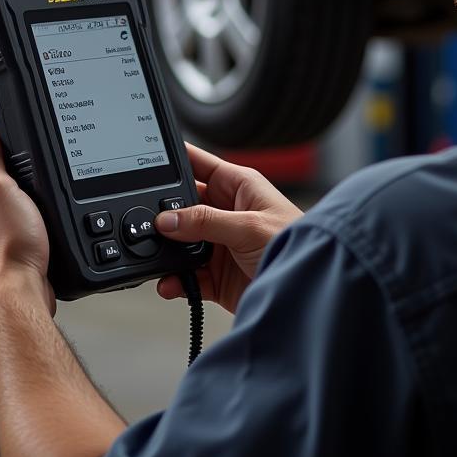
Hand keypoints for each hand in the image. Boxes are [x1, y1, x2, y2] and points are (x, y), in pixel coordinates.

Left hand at [0, 125, 55, 316]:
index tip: (21, 172)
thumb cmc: (7, 247)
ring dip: (19, 219)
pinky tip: (31, 244)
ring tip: (32, 225)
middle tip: (30, 201)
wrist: (17, 297)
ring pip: (2, 219)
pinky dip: (21, 240)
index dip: (6, 163)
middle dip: (15, 193)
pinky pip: (8, 241)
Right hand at [155, 143, 302, 313]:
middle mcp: (228, 212)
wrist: (310, 295)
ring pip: (182, 242)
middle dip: (166, 216)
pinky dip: (176, 279)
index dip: (174, 161)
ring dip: (169, 250)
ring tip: (156, 255)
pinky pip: (188, 274)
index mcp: (239, 186)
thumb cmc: (299, 246)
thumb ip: (206, 221)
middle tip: (149, 223)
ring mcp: (222, 244)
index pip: (199, 165)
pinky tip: (169, 282)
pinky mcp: (219, 275)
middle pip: (184, 206)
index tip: (145, 162)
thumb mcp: (249, 226)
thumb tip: (167, 219)